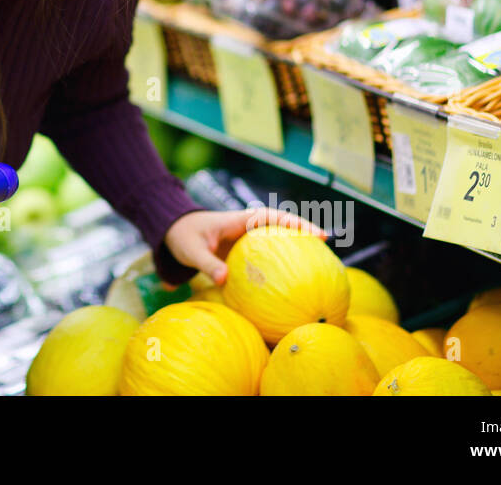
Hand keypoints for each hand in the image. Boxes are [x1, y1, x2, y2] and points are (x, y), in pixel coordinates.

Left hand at [164, 208, 327, 284]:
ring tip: (319, 261)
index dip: (295, 223)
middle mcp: (247, 226)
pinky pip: (265, 254)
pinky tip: (288, 283)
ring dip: (294, 246)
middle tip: (327, 243)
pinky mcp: (244, 250)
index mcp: (239, 219)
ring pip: (276, 239)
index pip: (273, 217)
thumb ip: (207, 264)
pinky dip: (278, 262)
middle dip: (304, 231)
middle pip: (282, 225)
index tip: (316, 233)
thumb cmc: (183, 237)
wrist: (172, 232)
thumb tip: (224, 279)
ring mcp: (247, 237)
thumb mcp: (191, 250)